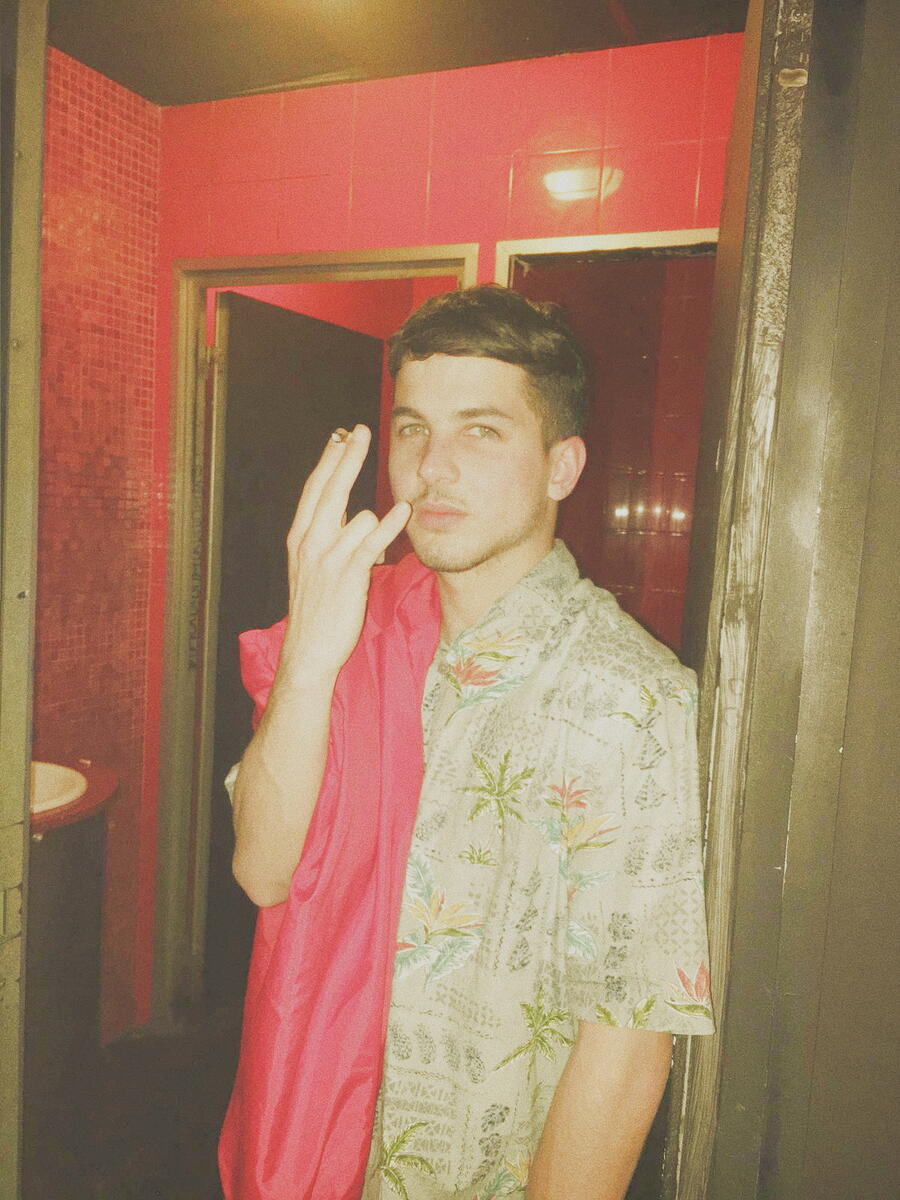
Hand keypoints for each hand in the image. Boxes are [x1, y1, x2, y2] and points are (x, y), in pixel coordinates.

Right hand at [277, 424, 409, 681]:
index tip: (340, 435)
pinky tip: (403, 511)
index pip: (314, 488)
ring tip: (386, 536)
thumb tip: (363, 518)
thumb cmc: (319, 610)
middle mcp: (309, 541)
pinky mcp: (347, 574)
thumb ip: (335, 538)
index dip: (328, 460)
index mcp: (300, 536)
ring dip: (375, 522)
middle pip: (330, 488)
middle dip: (346, 456)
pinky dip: (389, 525)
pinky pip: (370, 541)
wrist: (308, 651)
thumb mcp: (317, 567)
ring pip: (355, 514)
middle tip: (360, 430)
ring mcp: (327, 557)